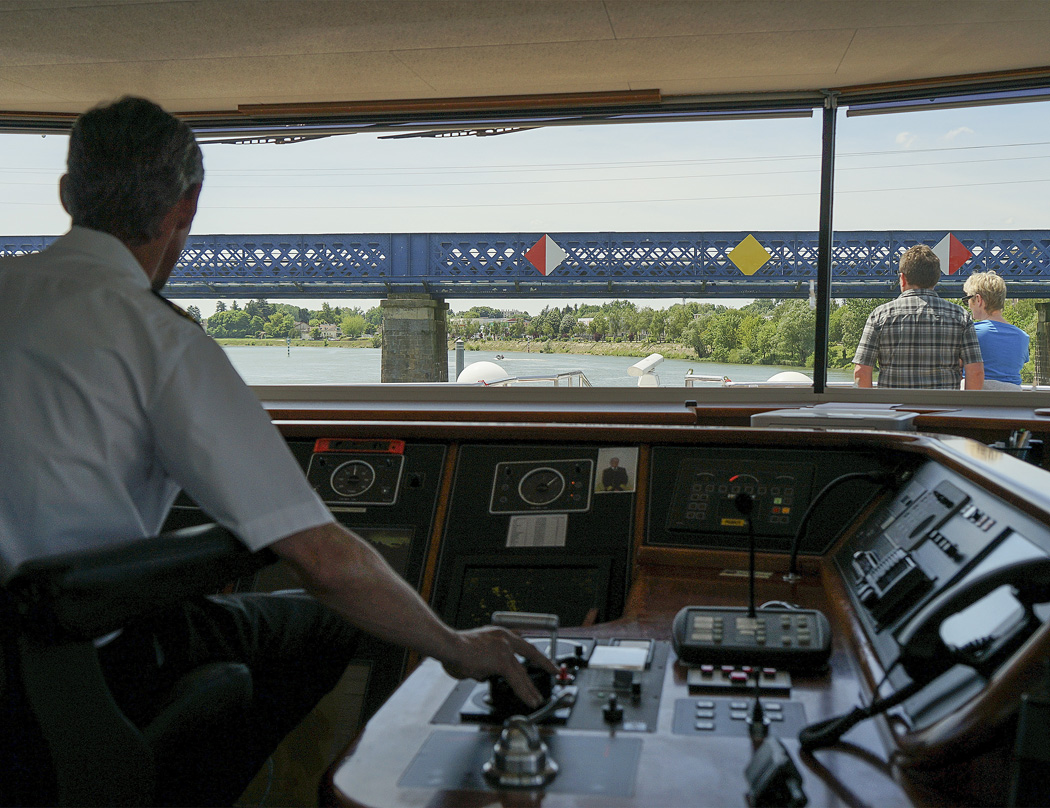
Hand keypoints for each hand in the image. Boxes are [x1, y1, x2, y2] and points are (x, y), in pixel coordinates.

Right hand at [441, 626, 558, 708]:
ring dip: (531, 688)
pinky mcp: (502, 662)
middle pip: (530, 654)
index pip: (523, 644)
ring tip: (538, 699)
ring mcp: (505, 650)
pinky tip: (530, 701)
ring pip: (523, 673)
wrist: (449, 646)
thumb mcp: (474, 652)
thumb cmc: (454, 649)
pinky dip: (524, 692)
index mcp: (499, 634)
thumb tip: (486, 674)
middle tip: (554, 671)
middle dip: (543, 665)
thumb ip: (485, 662)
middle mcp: (505, 639)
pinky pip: (517, 681)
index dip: (535, 652)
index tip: (544, 658)